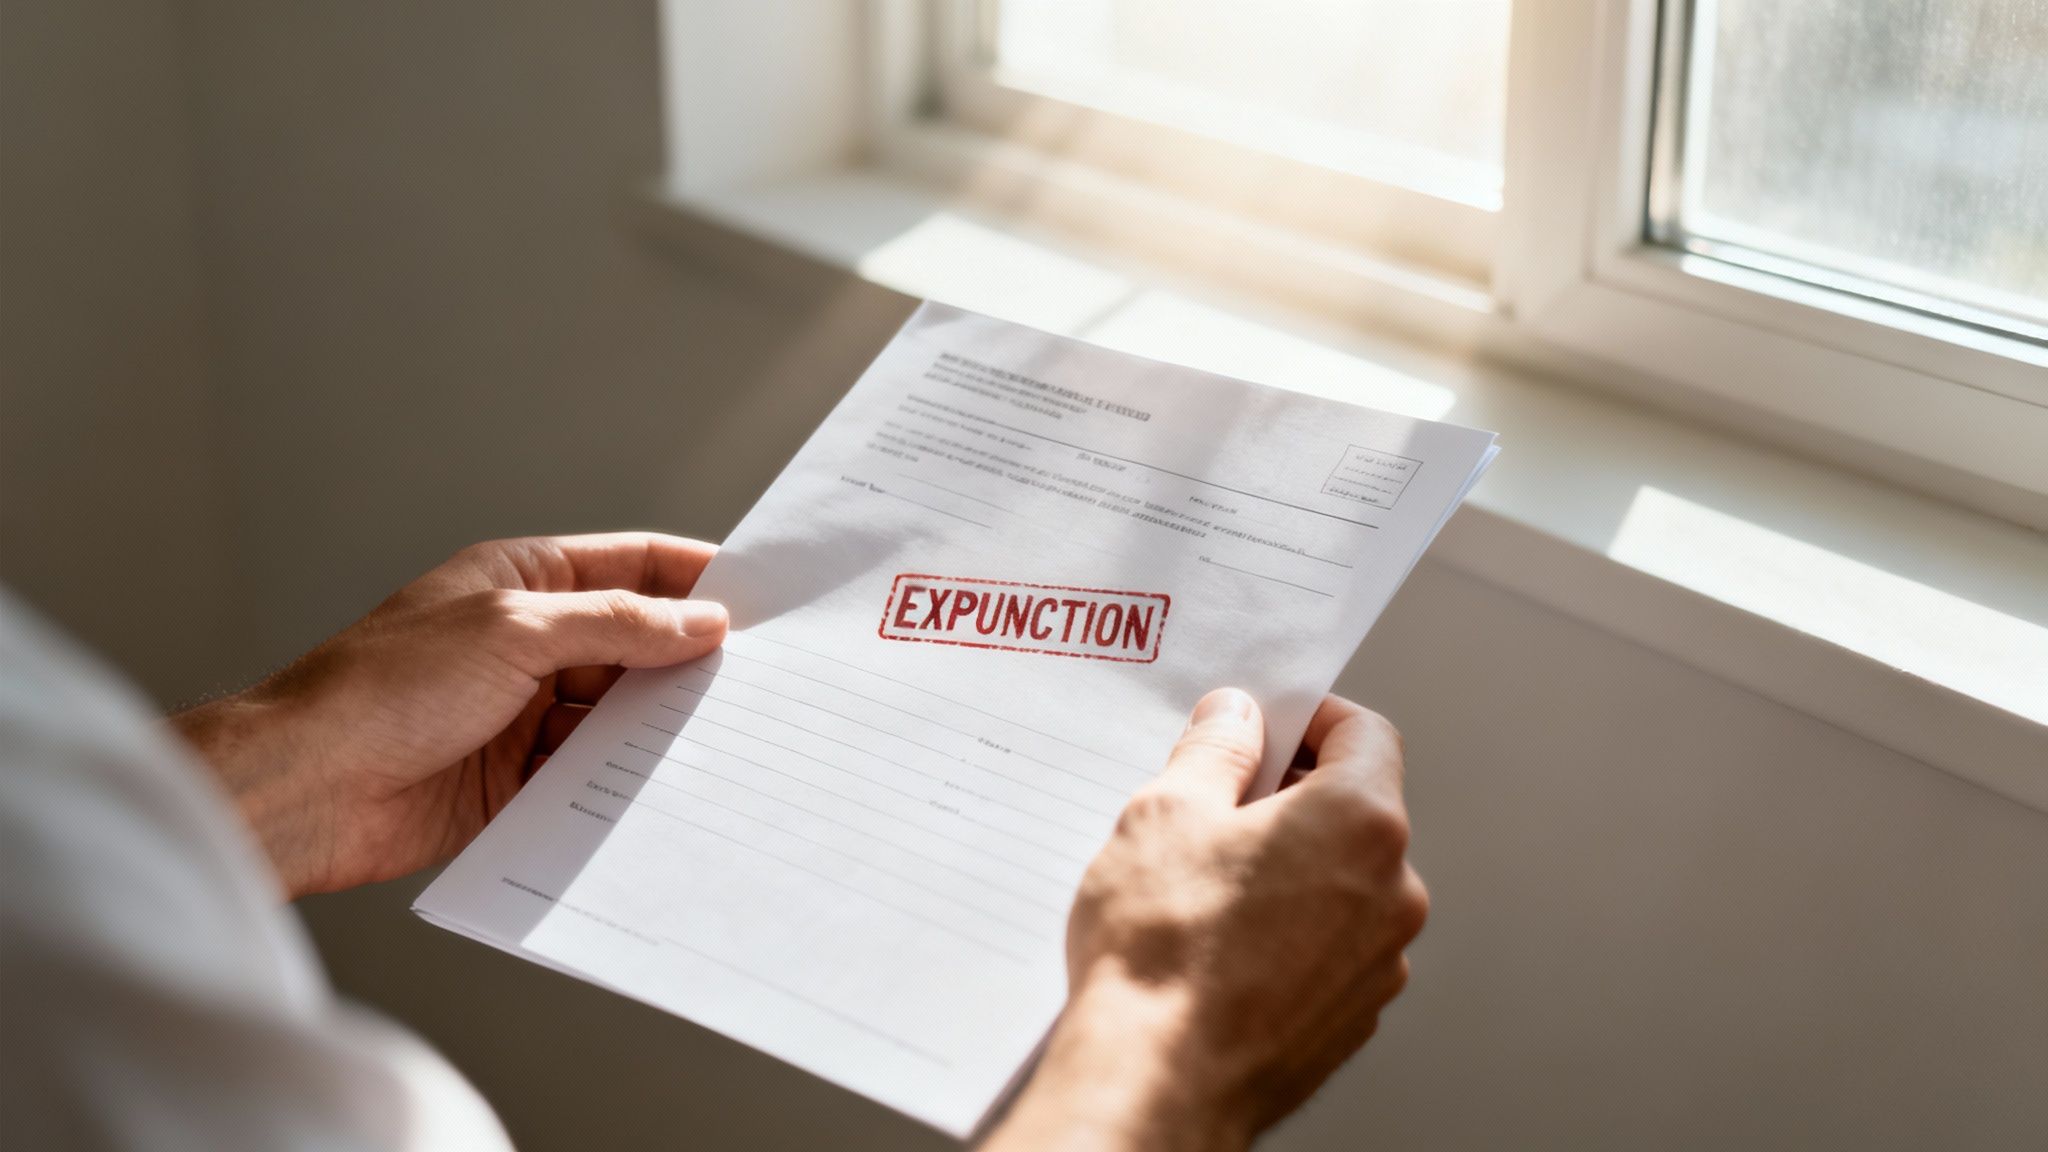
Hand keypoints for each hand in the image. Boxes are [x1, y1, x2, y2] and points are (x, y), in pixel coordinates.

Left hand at [172, 533, 727, 897]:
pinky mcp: (519, 784)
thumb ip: (616, 624)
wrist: (306, 790)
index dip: (695, 578)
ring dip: (660, 728)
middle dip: (690, 661)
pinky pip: (592, 779)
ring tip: (723, 739)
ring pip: (618, 716)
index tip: (763, 600)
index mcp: (522, 582)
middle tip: (759, 681)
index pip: (630, 566)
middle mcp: (528, 644)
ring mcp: (523, 715)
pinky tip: (666, 790)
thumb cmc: (382, 690)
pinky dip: (626, 784)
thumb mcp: (514, 632)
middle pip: (635, 644)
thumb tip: (700, 620)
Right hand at [986, 690, 1426, 1151]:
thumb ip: (1216, 749)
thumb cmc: (1162, 948)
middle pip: (1355, 810)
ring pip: (1342, 883)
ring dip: (1289, 867)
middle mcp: (1393, 892)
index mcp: (1360, 823)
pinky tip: (1220, 945)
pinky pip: (1329, 946)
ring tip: (1204, 885)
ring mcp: (1378, 963)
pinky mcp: (1351, 1017)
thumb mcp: (1167, 812)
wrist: (1156, 1084)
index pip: (1365, 734)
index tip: (1263, 725)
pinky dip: (1289, 930)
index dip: (1310, 717)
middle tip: (1213, 803)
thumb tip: (1237, 716)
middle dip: (1290, 795)